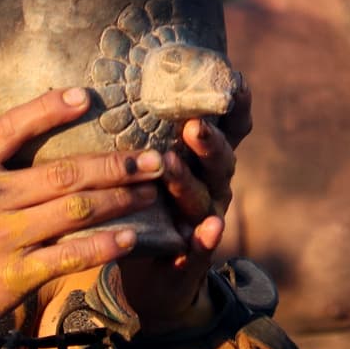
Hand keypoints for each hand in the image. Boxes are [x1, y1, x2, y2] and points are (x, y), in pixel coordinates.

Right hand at [0, 87, 164, 336]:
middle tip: (155, 157)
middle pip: (64, 172)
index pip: (12, 127)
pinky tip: (131, 237)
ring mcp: (3, 237)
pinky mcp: (16, 275)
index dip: (50, 108)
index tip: (87, 95)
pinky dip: (104, 245)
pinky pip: (70, 255)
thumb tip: (40, 120)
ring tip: (151, 191)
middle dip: (116, 163)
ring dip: (120, 199)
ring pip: (76, 210)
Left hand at [120, 82, 249, 332]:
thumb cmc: (148, 202)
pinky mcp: (194, 257)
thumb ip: (148, 126)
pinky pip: (202, 247)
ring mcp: (206, 219)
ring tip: (172, 166)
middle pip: (220, 159)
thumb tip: (113, 73)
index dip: (236, 106)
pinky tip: (208, 229)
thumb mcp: (151, 162)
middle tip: (192, 125)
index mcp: (204, 158)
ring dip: (189, 182)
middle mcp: (212, 185)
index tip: (235, 80)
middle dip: (208, 141)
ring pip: (204, 197)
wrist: (152, 274)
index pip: (230, 128)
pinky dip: (206, 239)